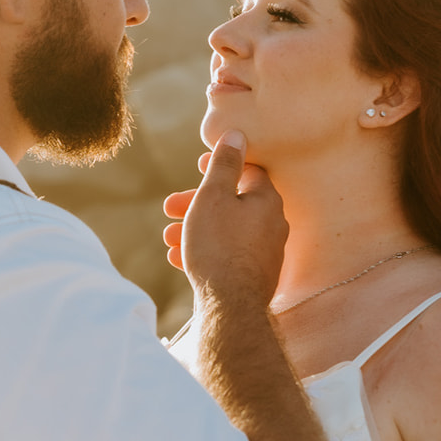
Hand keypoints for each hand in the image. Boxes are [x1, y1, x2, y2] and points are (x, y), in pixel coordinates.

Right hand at [163, 132, 286, 305]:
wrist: (230, 307)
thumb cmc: (219, 246)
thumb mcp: (214, 196)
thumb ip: (224, 164)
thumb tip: (237, 134)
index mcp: (267, 199)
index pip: (247, 170)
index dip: (220, 165)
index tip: (197, 168)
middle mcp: (273, 224)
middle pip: (232, 203)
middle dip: (197, 203)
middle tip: (169, 206)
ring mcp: (266, 252)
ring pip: (226, 231)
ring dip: (195, 229)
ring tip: (168, 237)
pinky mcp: (256, 275)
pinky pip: (229, 255)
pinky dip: (205, 252)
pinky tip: (179, 258)